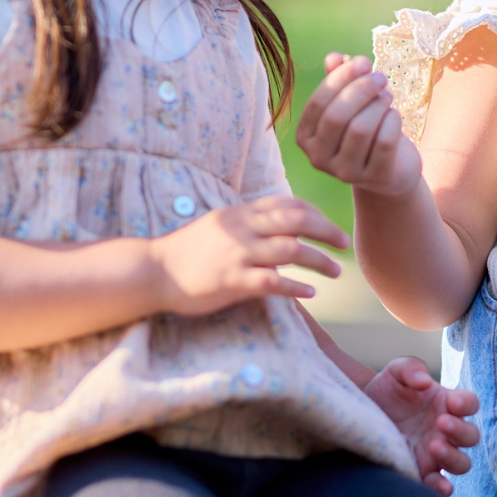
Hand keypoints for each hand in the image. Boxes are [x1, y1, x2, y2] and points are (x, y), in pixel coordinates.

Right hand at [148, 196, 347, 314]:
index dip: (315, 213)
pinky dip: (295, 286)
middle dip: (326, 230)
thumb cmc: (188, 251)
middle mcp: (241, 229)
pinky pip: (272, 281)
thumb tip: (281, 227)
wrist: (152, 271)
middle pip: (296, 221)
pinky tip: (310, 292)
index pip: (287, 203)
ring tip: (336, 270)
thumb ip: (248, 222)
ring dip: (319, 260)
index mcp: (240, 213)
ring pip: (291, 250)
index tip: (328, 226)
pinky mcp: (231, 281)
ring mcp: (237, 254)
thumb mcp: (219, 225)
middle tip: (344, 242)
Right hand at [295, 53, 421, 195]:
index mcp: (305, 137)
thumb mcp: (351, 104)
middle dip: (361, 90)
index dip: (341, 78)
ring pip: (361, 129)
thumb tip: (334, 56)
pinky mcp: (374, 177)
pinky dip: (392, 121)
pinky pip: (384, 142)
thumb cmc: (366, 130)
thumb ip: (339, 80)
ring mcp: (345, 172)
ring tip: (387, 97)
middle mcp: (319, 158)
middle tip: (380, 78)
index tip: (363, 62)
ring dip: (378, 105)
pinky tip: (394, 115)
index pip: (318, 103)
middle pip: (337, 116)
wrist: (391, 169)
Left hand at [364, 356, 479, 495]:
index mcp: (447, 404)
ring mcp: (436, 454)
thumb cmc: (386, 390)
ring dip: (453, 457)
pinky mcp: (422, 472)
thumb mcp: (395, 372)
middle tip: (441, 422)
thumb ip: (410, 368)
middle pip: (470, 436)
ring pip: (461, 463)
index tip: (452, 401)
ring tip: (433, 447)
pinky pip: (439, 485)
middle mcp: (446, 431)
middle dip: (460, 430)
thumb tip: (424, 381)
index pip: (470, 404)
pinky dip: (442, 488)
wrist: (360, 413)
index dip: (466, 403)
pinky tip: (439, 485)